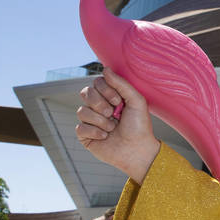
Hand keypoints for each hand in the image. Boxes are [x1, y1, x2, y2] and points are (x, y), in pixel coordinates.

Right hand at [76, 68, 160, 182]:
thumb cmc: (140, 126)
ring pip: (82, 111)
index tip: (119, 101)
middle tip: (113, 113)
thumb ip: (121, 84)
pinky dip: (95, 132)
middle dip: (100, 103)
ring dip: (100, 120)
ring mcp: (91, 121)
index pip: (96, 82)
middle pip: (85, 93)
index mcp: (111, 97)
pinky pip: (80, 127)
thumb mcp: (136, 101)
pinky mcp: (85, 135)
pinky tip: (105, 137)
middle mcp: (99, 106)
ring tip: (112, 128)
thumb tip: (105, 68)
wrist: (137, 150)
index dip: (105, 90)